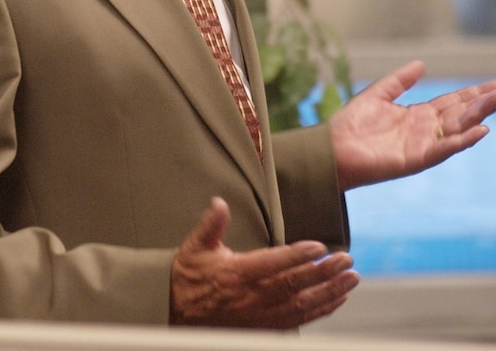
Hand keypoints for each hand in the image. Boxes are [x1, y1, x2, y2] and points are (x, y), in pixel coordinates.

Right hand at [170, 197, 358, 329]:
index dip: (297, 256)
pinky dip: (321, 310)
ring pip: (302, 305)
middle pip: (294, 285)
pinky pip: (299, 320)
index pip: (273, 264)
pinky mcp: (265, 326)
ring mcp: (261, 315)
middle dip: (324, 273)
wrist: (178, 312)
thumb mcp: (195, 246)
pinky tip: (338, 299)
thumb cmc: (189, 276)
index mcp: (236, 274)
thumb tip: (220, 202)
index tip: (319, 246)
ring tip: (351, 278)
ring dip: (330, 292)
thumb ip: (210, 224)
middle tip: (346, 259)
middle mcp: (252, 297)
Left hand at [330, 60, 495, 189]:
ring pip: (458, 128)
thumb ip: (400, 81)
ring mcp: (424, 145)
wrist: (333, 149)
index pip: (453, 102)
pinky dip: (462, 140)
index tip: (493, 84)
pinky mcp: (416, 158)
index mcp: (417, 115)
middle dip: (483, 101)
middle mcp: (425, 130)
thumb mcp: (377, 94)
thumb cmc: (351, 125)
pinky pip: (444, 148)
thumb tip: (422, 64)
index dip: (473, 93)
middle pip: (462, 113)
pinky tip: (480, 131)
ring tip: (495, 101)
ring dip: (478, 115)